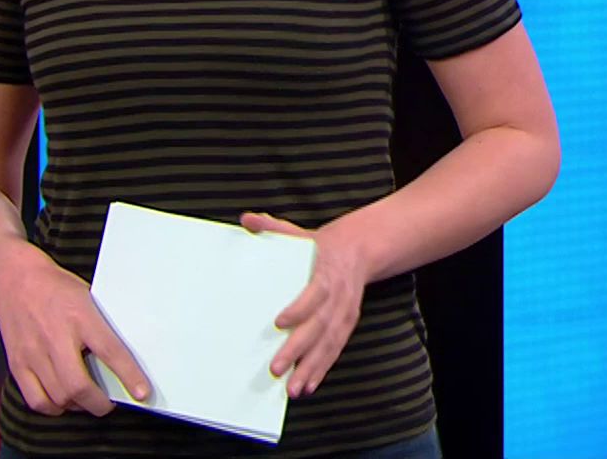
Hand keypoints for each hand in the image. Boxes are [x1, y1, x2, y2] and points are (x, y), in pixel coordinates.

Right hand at [0, 254, 149, 416]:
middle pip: (79, 385)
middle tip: (109, 404)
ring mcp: (34, 354)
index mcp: (81, 316)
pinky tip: (62, 401)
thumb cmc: (57, 288)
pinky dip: (53, 407)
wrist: (14, 281)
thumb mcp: (89, 297)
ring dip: (78, 406)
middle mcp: (56, 338)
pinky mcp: (17, 364)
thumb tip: (127, 355)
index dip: (128, 376)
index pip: (110, 351)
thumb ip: (104, 325)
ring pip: (58, 397)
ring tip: (88, 401)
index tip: (142, 393)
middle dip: (99, 404)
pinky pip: (36, 399)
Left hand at [241, 211, 370, 397]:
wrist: (360, 249)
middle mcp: (338, 297)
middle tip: (276, 368)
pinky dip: (322, 370)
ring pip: (328, 344)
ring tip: (293, 389)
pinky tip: (307, 386)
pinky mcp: (346, 325)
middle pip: (319, 326)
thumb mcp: (298, 233)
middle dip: (298, 349)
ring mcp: (344, 313)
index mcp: (326, 272)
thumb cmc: (320, 244)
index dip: (300, 308)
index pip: (315, 293)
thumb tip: (246, 219)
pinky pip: (334, 350)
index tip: (279, 323)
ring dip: (311, 368)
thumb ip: (273, 228)